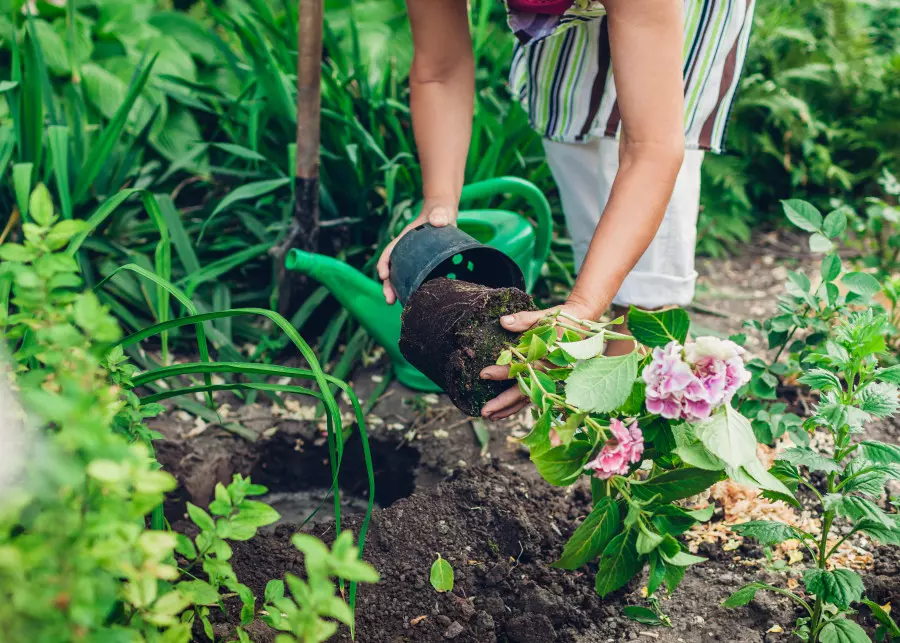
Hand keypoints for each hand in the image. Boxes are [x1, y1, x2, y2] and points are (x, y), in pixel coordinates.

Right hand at [376, 200, 457, 304]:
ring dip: (397, 291)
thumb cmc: (440, 212)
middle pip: (392, 269)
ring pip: (402, 277)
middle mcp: (406, 251)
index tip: (383, 275)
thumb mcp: (440, 211)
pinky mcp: (424, 266)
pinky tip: (415, 300)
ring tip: (395, 305)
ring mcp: (414, 259)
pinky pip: (415, 279)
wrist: (445, 215)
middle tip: (389, 300)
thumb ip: (439, 214)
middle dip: (388, 285)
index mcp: (405, 239)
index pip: (390, 251)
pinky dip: (412, 289)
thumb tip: (439, 221)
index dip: (384, 263)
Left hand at [479, 302, 598, 420]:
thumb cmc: (561, 321)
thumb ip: (524, 320)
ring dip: (509, 409)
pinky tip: (504, 412)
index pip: (520, 367)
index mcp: (545, 357)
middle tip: (484, 411)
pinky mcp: (548, 382)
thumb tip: (503, 321)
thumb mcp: (544, 317)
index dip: (502, 371)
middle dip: (502, 402)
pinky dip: (518, 405)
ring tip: (490, 416)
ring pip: (527, 399)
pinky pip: (532, 397)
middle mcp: (547, 372)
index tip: (484, 374)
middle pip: (523, 391)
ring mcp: (548, 380)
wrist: (582, 326)